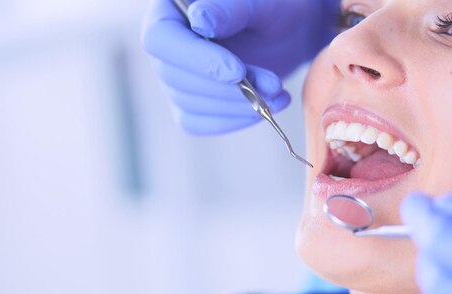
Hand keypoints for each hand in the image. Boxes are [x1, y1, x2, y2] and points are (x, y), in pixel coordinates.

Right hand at [141, 0, 337, 133]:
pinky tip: (263, 110)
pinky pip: (198, 123)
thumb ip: (229, 10)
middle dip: (226, 89)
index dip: (197, 60)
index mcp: (169, 11)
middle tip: (272, 86)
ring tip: (278, 95)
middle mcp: (165, 45)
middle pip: (174, 76)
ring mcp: (174, 76)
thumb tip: (200, 21)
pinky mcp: (189, 103)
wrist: (290, 32)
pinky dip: (232, 121)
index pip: (161, 39)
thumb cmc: (274, 8)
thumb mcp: (258, 3)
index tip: (237, 72)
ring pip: (188, 104)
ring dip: (236, 106)